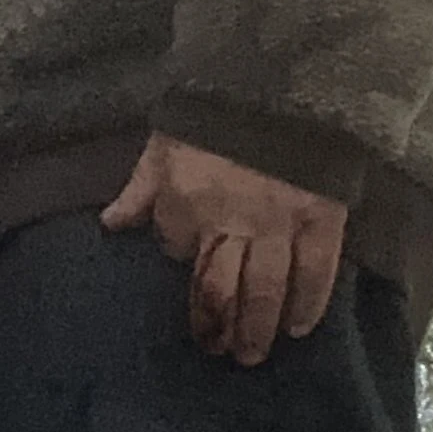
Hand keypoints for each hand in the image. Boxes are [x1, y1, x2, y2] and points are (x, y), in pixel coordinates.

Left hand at [103, 133, 347, 366]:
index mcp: (186, 202)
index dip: (182, 259)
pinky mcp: (321, 219)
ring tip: (252, 355)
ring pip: (266, 290)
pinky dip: (309, 303)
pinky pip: (316, 271)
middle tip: (221, 353)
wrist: (283, 76)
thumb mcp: (166, 143)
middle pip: (220, 290)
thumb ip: (140, 189)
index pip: (177, 248)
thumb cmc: (215, 110)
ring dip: (257, 328)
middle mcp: (230, 221)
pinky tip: (300, 328)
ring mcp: (279, 223)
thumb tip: (110, 224)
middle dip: (218, 327)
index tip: (191, 267)